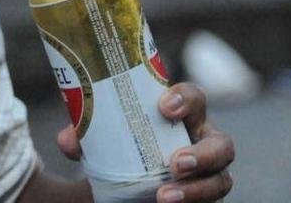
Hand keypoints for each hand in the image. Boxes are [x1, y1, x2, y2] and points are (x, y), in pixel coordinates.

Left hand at [55, 82, 235, 200]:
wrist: (127, 179)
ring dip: (196, 190)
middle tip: (175, 163)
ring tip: (164, 197)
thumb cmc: (121, 143)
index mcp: (182, 114)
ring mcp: (209, 173)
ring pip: (221, 180)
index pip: (195, 97)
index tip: (163, 107)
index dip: (185, 99)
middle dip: (203, 154)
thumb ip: (85, 133)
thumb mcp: (103, 135)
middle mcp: (203, 140)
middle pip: (222, 144)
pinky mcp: (206, 197)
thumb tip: (69, 141)